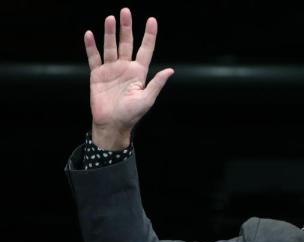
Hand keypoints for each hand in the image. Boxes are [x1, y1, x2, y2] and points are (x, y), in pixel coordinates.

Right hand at [84, 8, 173, 149]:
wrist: (112, 124)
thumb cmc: (131, 115)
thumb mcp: (147, 99)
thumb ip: (156, 83)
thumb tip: (170, 70)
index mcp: (139, 73)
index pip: (145, 50)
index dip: (149, 35)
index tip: (152, 20)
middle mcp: (125, 68)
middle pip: (127, 43)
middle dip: (127, 27)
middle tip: (125, 11)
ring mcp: (111, 70)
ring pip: (110, 46)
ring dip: (110, 33)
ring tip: (110, 18)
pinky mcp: (97, 75)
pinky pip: (94, 57)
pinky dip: (91, 46)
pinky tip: (90, 34)